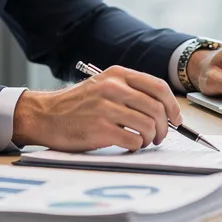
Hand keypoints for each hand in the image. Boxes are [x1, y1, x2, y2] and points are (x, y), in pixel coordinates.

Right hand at [11, 66, 181, 151]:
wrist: (45, 115)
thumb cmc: (77, 105)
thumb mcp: (102, 85)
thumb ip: (129, 90)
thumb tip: (163, 110)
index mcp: (117, 75)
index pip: (158, 87)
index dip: (173, 106)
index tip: (176, 119)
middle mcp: (113, 88)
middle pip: (157, 108)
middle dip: (165, 127)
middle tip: (160, 136)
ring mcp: (106, 108)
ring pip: (148, 125)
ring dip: (151, 138)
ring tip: (143, 141)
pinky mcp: (100, 129)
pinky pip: (134, 141)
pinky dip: (137, 147)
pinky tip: (130, 146)